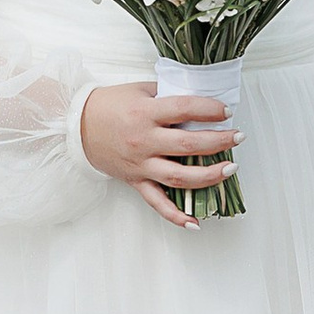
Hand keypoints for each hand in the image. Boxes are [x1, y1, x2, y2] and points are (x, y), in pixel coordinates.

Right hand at [80, 79, 238, 227]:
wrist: (76, 126)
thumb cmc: (109, 104)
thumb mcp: (139, 90)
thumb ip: (168, 95)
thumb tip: (199, 101)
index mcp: (145, 113)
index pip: (184, 109)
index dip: (209, 109)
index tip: (226, 111)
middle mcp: (143, 140)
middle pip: (188, 145)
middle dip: (219, 141)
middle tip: (238, 137)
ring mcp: (140, 164)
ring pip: (179, 177)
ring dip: (209, 176)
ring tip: (230, 169)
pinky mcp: (135, 181)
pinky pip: (157, 202)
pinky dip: (176, 215)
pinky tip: (195, 222)